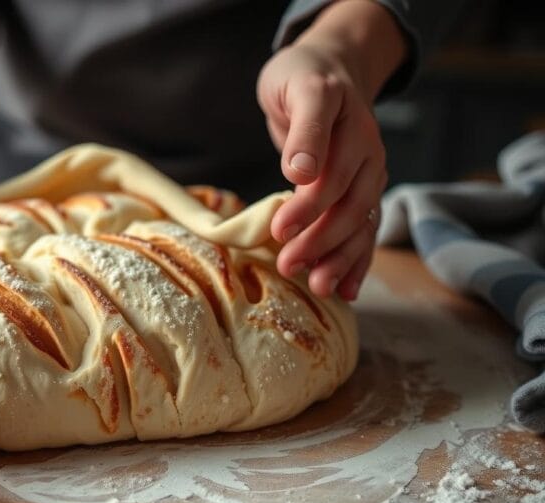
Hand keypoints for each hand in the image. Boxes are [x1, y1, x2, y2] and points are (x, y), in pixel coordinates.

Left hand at [256, 0, 404, 300]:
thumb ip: (304, 129)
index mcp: (351, 128)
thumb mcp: (299, 88)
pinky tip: (345, 289)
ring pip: (361, 224)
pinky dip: (356, 261)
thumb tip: (300, 173)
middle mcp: (368, 154)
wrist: (329, 68)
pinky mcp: (362, 191)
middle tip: (288, 266)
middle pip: (349, 206)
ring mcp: (369, 174)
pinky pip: (364, 230)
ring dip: (341, 259)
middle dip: (320, 241)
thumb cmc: (303, 78)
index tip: (279, 230)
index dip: (308, 206)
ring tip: (319, 287)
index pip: (332, 175)